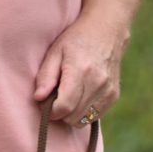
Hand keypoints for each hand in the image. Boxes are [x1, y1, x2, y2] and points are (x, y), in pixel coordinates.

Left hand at [34, 0, 139, 127]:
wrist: (107, 30)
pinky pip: (94, 117)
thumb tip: (38, 98)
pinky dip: (84, 112)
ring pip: (83, 120)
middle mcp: (97, 83)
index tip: (46, 104)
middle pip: (72, 117)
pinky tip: (82, 96)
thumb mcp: (55, 52)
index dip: (51, 111)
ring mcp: (108, 91)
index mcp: (80, 71)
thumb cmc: (76, 40)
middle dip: (60, 113)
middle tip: (56, 98)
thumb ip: (46, 76)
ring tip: (69, 97)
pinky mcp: (113, 96)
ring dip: (72, 114)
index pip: (64, 107)